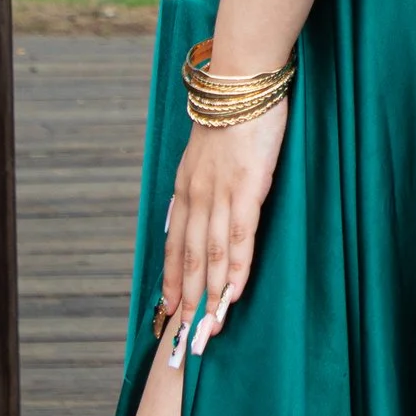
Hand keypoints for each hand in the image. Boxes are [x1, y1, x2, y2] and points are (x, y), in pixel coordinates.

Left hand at [158, 100, 289, 350]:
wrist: (240, 80)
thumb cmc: (232, 112)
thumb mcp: (209, 151)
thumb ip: (206, 181)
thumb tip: (206, 206)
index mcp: (185, 187)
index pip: (175, 243)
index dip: (172, 278)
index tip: (169, 308)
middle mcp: (195, 195)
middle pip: (188, 258)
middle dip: (187, 299)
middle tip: (185, 336)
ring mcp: (219, 193)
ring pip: (211, 255)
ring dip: (210, 295)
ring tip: (209, 328)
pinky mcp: (246, 188)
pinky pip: (239, 238)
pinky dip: (236, 269)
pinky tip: (234, 293)